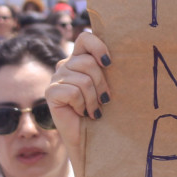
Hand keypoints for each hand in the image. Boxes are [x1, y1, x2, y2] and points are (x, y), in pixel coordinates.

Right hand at [46, 32, 111, 153]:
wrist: (90, 137)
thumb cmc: (103, 110)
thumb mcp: (108, 86)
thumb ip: (108, 69)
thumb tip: (127, 54)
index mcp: (80, 59)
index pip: (85, 38)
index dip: (98, 46)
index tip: (109, 63)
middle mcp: (66, 65)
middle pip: (87, 62)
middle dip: (101, 83)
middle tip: (104, 100)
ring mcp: (56, 78)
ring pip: (82, 79)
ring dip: (93, 98)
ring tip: (94, 109)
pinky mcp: (50, 92)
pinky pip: (73, 92)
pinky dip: (82, 105)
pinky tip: (82, 112)